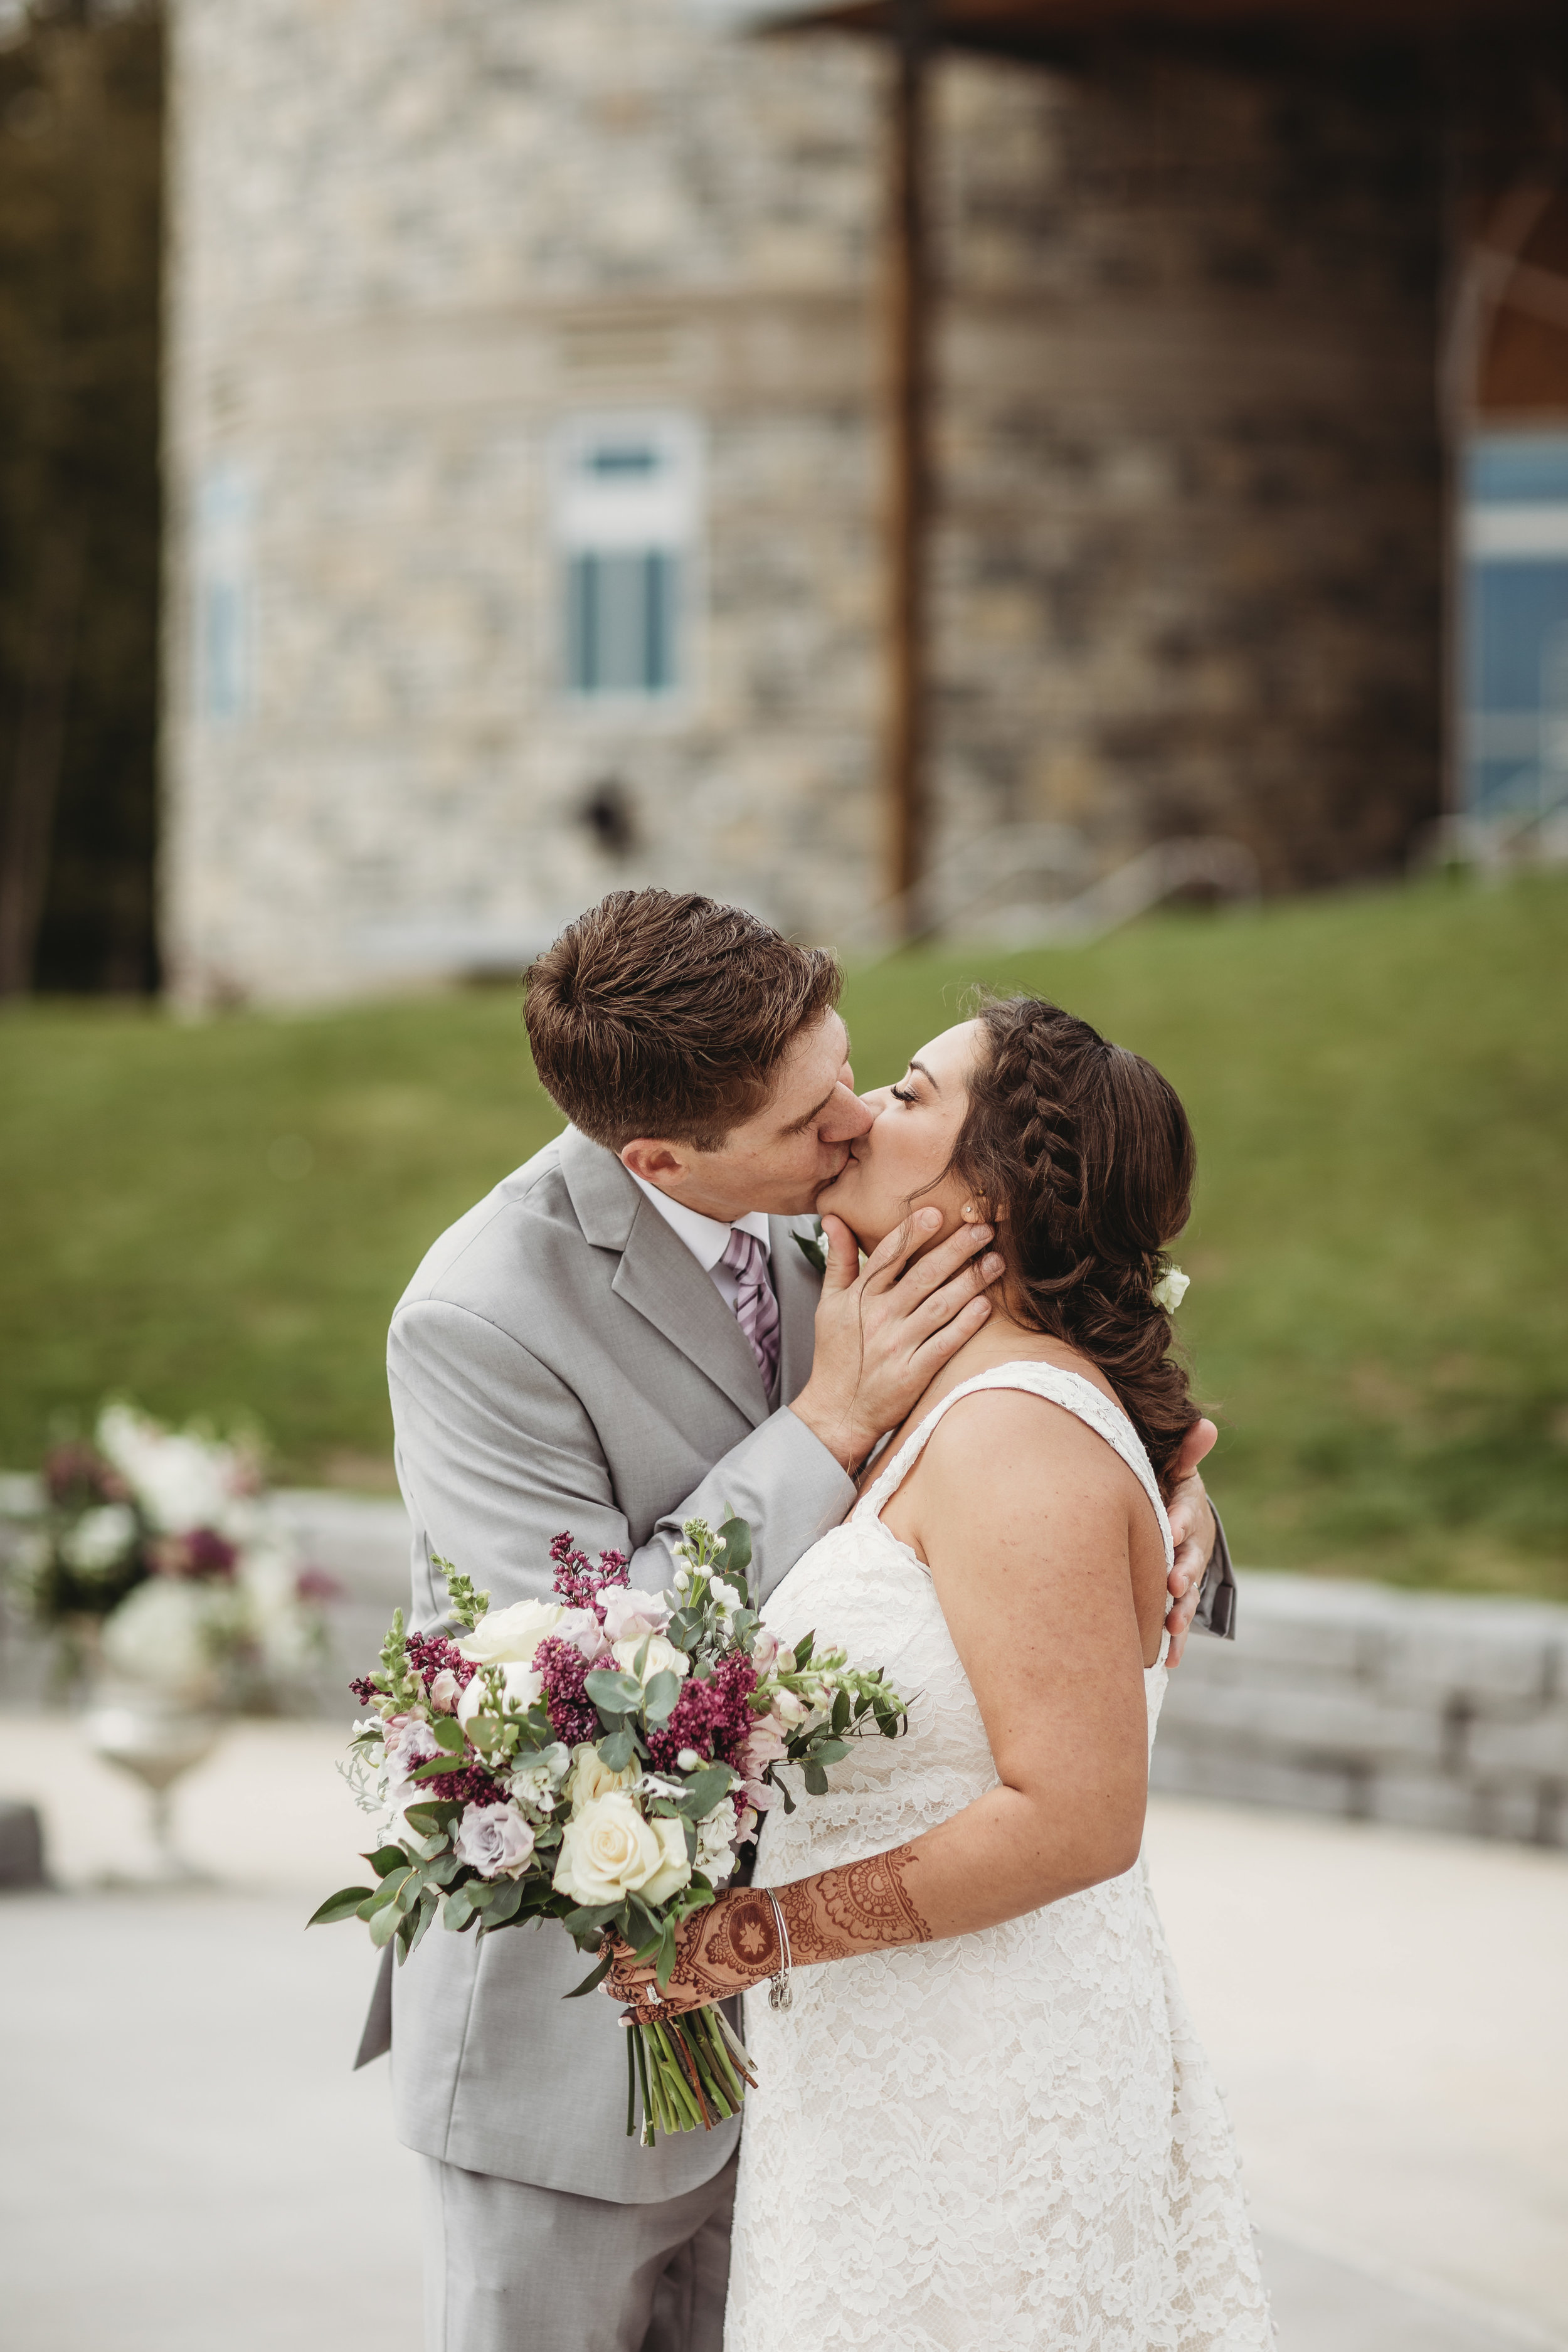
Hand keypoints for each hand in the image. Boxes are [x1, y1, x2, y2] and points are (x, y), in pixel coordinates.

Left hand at [604, 1886, 782, 2017]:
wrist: (770, 1934)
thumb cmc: (737, 1908)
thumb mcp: (696, 1900)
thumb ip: (668, 1910)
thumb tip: (646, 1909)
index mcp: (665, 1932)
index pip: (623, 1944)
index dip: (608, 1944)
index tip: (600, 1939)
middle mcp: (667, 1961)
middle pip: (625, 1969)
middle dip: (609, 1966)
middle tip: (600, 1961)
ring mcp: (680, 1985)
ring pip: (636, 1992)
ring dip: (617, 1989)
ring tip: (605, 1986)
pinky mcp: (695, 2000)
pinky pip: (659, 2014)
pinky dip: (637, 2018)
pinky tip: (621, 2020)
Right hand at [788, 1209, 1001, 1472]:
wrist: (837, 1411)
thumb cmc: (836, 1354)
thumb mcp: (828, 1304)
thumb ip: (838, 1260)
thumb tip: (833, 1219)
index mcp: (859, 1297)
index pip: (888, 1256)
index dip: (913, 1233)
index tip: (938, 1212)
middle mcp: (879, 1317)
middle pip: (923, 1275)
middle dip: (956, 1249)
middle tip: (984, 1228)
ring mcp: (897, 1346)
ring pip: (940, 1305)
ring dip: (971, 1281)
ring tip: (996, 1261)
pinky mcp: (914, 1373)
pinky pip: (945, 1343)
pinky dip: (966, 1324)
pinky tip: (986, 1305)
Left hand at [1163, 1418, 1217, 1667]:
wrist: (1171, 1517)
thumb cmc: (1164, 1487)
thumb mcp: (1176, 1469)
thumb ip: (1186, 1453)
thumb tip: (1205, 1425)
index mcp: (1188, 1510)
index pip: (1187, 1512)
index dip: (1181, 1518)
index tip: (1171, 1525)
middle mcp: (1192, 1545)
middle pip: (1191, 1558)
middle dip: (1184, 1570)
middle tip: (1173, 1583)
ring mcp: (1187, 1573)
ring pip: (1188, 1594)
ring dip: (1182, 1611)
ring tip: (1171, 1626)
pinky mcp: (1177, 1597)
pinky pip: (1179, 1620)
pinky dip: (1176, 1641)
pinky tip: (1169, 1660)